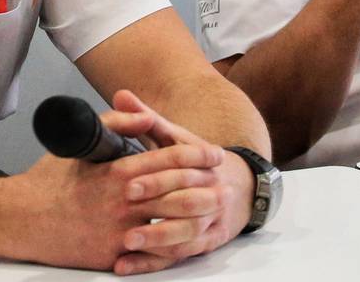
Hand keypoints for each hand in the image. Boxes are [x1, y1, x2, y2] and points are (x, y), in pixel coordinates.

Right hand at [4, 90, 237, 274]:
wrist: (23, 219)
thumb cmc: (50, 181)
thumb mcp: (82, 145)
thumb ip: (115, 123)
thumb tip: (143, 114)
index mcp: (119, 171)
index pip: (169, 158)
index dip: (197, 154)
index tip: (214, 153)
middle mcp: (124, 201)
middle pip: (178, 190)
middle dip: (205, 182)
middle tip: (222, 178)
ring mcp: (121, 230)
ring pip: (172, 222)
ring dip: (197, 214)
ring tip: (213, 208)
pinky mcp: (114, 255)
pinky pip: (151, 252)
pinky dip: (172, 245)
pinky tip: (186, 239)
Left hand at [113, 90, 253, 274]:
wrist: (239, 186)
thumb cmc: (195, 160)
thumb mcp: (174, 137)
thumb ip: (146, 118)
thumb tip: (120, 95)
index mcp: (205, 162)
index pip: (182, 170)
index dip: (156, 178)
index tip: (128, 185)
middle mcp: (214, 191)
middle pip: (188, 204)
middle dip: (157, 208)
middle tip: (125, 212)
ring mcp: (213, 219)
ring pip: (187, 234)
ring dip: (158, 240)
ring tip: (127, 243)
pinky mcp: (207, 242)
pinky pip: (182, 254)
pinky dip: (155, 262)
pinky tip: (128, 264)